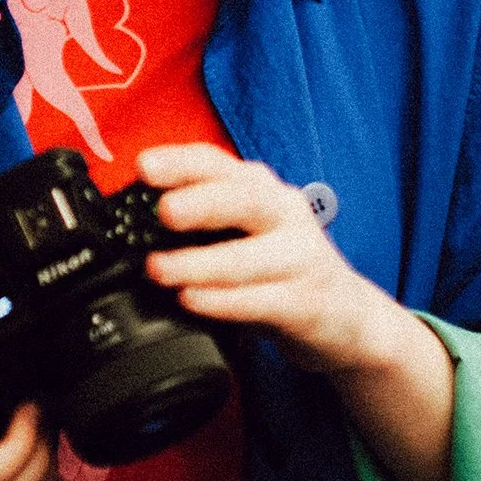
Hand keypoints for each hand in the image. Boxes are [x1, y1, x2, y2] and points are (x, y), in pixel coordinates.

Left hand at [137, 143, 403, 376]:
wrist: (348, 318)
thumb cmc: (280, 269)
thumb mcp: (245, 233)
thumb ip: (202, 222)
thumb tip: (132, 222)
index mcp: (260, 190)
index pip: (218, 164)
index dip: (180, 162)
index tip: (143, 167)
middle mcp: (284, 214)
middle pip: (244, 198)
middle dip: (201, 202)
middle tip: (163, 212)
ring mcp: (300, 257)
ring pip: (249, 255)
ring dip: (199, 262)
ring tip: (158, 270)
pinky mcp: (307, 301)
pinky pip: (262, 300)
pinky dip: (224, 301)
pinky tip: (192, 300)